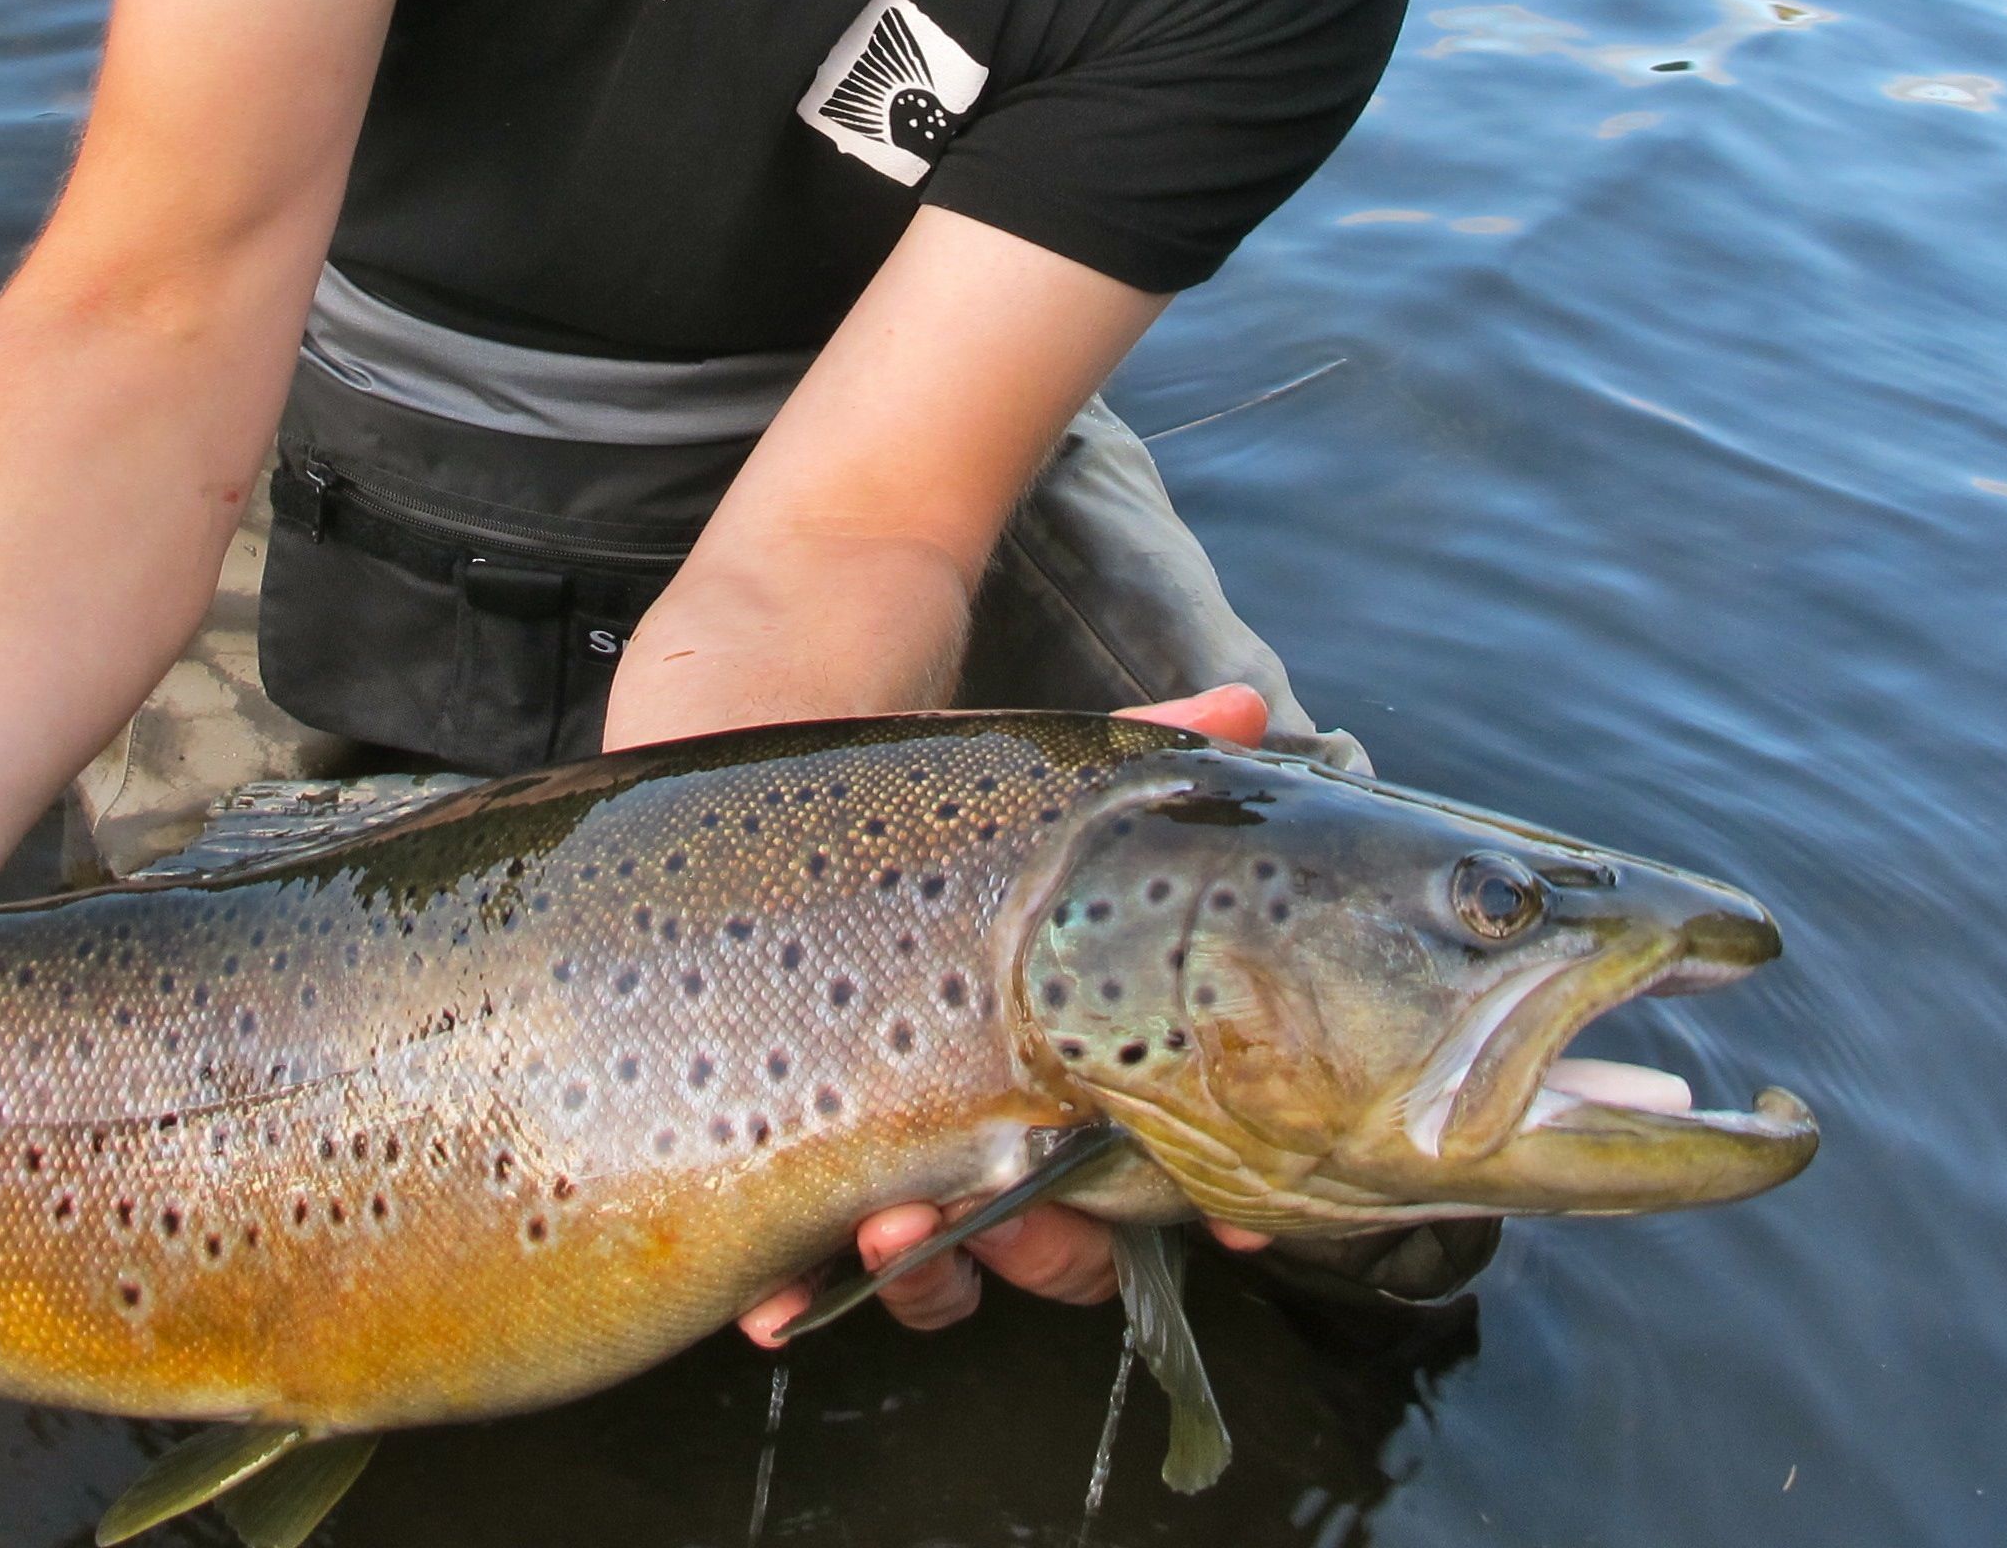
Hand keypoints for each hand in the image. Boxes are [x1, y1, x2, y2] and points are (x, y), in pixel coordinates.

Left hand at [736, 686, 1277, 1344]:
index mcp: (1059, 1068)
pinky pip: (787, 1267)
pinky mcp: (778, 1146)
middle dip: (1043, 1249)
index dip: (1195, 1209)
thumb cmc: (917, 786)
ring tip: (896, 1227)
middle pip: (1047, 1247)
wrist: (762, 739)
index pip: (1145, 1175)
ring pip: (933, 1273)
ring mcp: (886, 1149)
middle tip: (1015, 1211)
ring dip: (926, 1276)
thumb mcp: (1032, 777)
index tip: (1232, 1223)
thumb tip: (1244, 709)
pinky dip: (787, 1296)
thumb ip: (1145, 748)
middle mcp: (983, 1127)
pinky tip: (776, 1297)